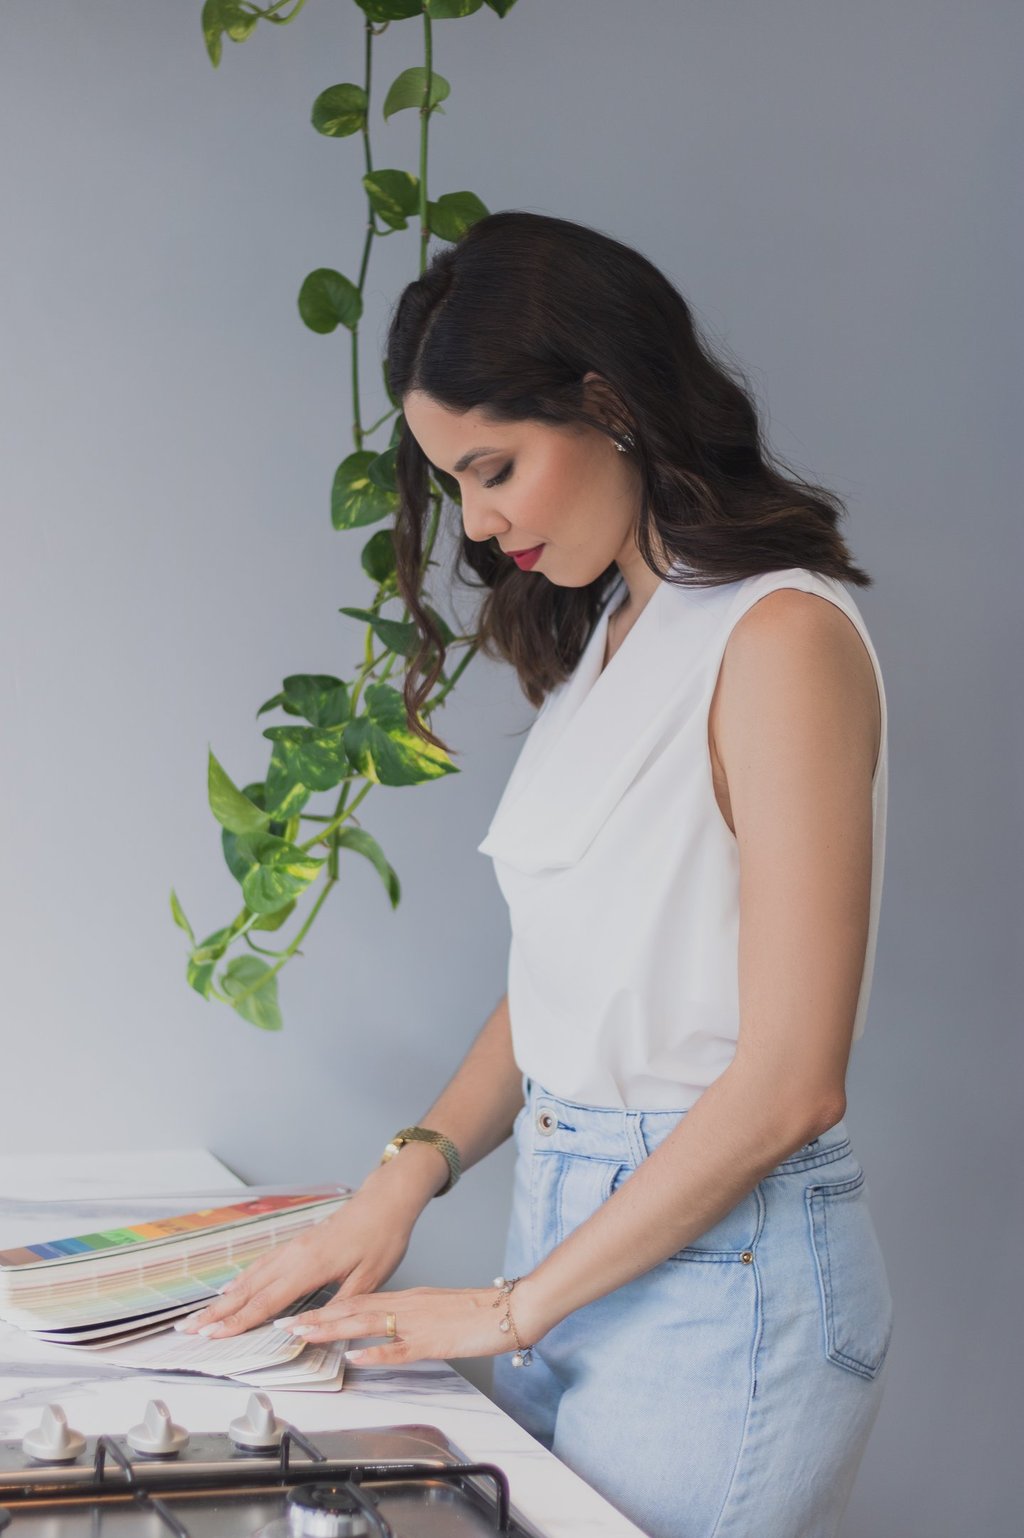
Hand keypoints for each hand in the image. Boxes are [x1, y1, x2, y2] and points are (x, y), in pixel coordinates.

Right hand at [177, 1189, 414, 1338]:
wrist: (385, 1203)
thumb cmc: (381, 1239)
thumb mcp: (368, 1279)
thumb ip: (337, 1307)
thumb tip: (311, 1331)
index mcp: (310, 1266)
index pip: (266, 1301)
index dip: (238, 1322)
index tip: (212, 1336)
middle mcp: (294, 1255)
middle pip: (248, 1289)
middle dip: (217, 1312)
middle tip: (188, 1329)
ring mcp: (292, 1247)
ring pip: (251, 1275)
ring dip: (224, 1297)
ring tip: (202, 1315)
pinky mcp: (296, 1244)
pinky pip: (261, 1265)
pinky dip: (242, 1280)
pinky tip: (232, 1289)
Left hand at [272, 1277, 547, 1365]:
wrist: (508, 1308)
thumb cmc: (477, 1311)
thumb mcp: (435, 1308)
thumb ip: (408, 1317)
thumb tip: (383, 1330)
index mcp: (406, 1298)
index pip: (357, 1300)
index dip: (325, 1307)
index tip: (297, 1315)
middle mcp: (406, 1306)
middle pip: (353, 1308)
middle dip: (316, 1317)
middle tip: (285, 1324)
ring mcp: (418, 1322)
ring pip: (368, 1323)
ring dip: (333, 1329)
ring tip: (305, 1334)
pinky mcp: (434, 1340)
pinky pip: (401, 1348)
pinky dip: (376, 1352)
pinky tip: (357, 1357)